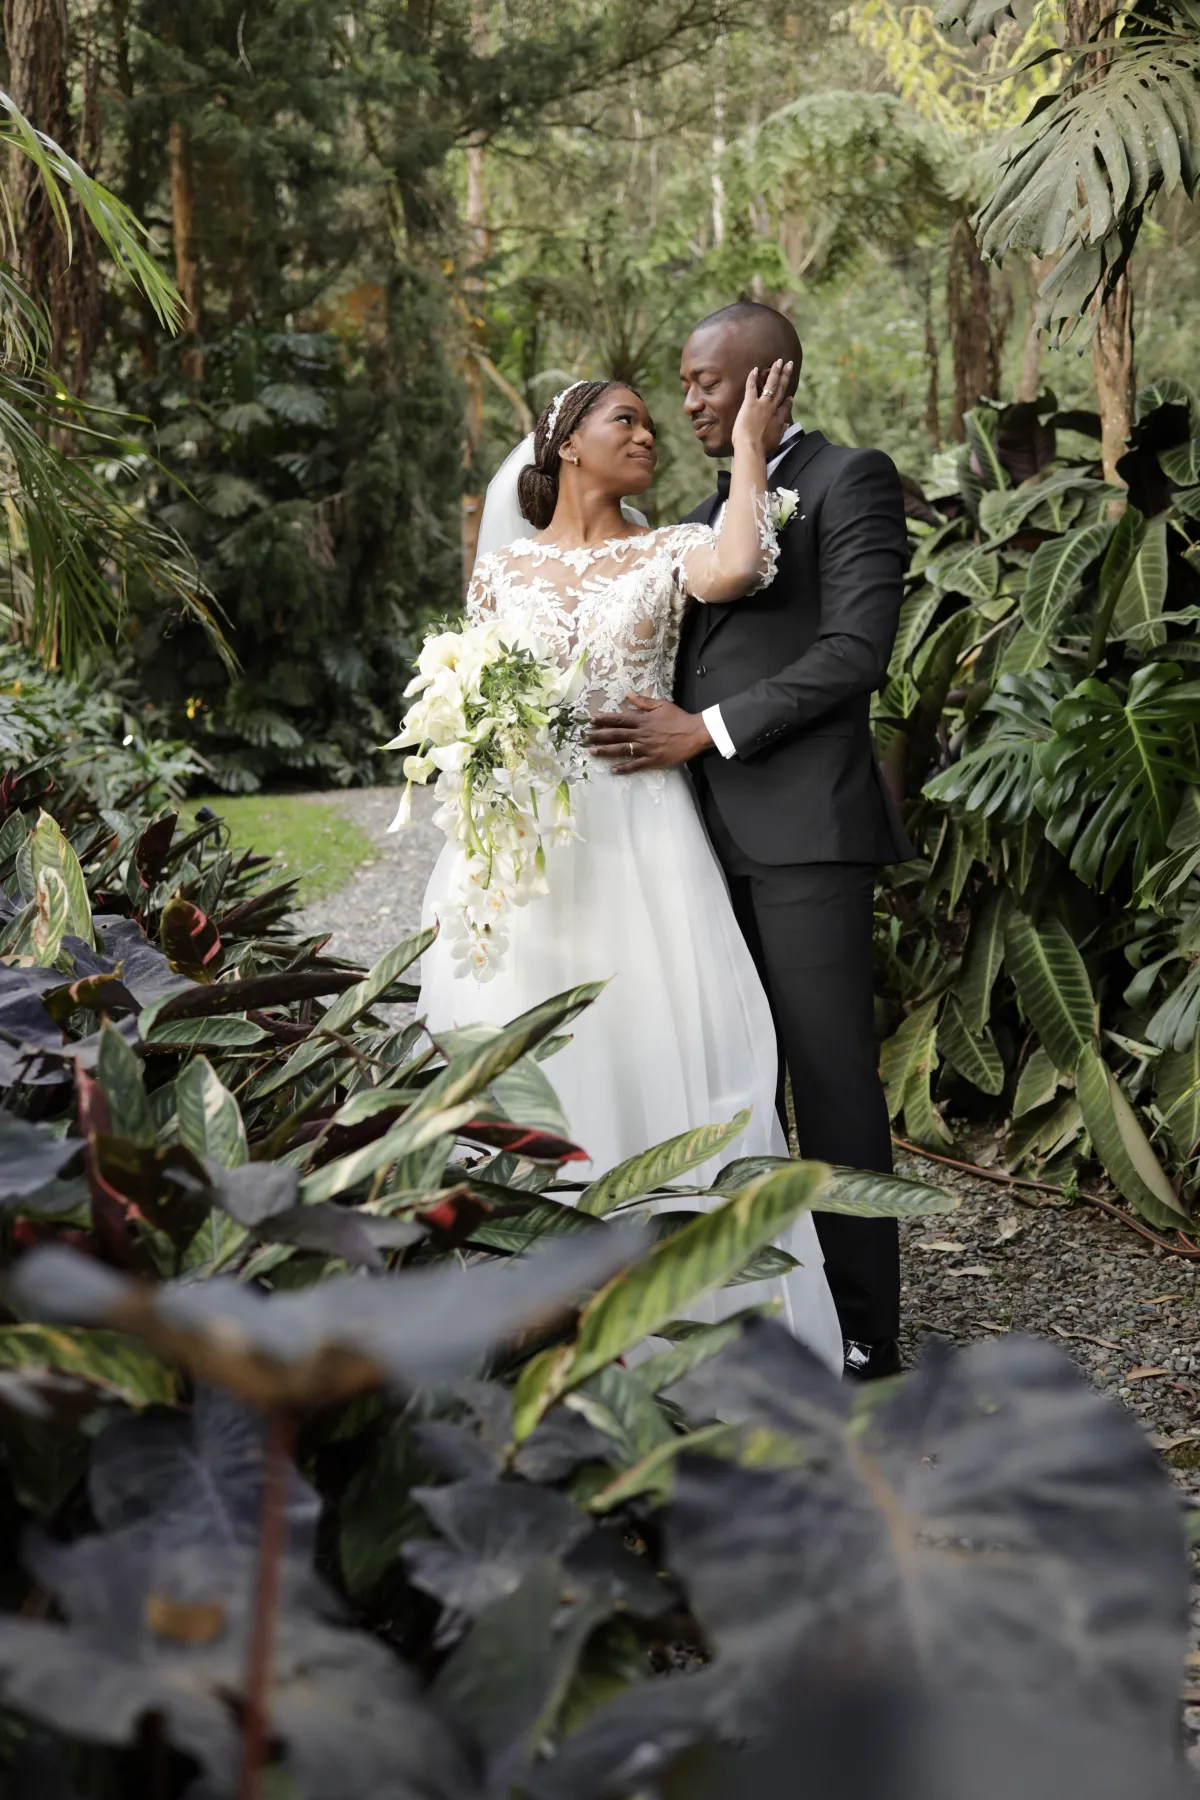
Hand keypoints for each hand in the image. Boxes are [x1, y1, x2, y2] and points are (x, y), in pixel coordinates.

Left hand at [588, 695, 712, 772]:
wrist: (695, 733)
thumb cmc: (679, 718)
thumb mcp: (661, 705)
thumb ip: (643, 701)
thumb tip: (629, 694)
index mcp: (642, 720)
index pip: (619, 719)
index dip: (604, 720)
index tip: (591, 720)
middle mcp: (641, 734)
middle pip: (616, 734)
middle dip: (599, 735)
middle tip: (585, 737)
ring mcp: (646, 748)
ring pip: (622, 749)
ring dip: (606, 750)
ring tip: (592, 751)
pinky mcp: (653, 760)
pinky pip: (636, 765)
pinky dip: (624, 768)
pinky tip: (613, 770)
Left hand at [731, 357, 793, 456]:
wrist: (751, 448)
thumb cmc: (762, 449)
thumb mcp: (776, 443)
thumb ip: (781, 432)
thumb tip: (786, 425)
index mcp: (779, 419)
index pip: (786, 406)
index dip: (788, 400)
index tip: (790, 396)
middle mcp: (773, 409)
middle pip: (781, 389)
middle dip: (785, 376)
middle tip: (789, 365)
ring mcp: (762, 405)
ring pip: (771, 384)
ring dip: (775, 371)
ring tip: (779, 361)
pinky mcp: (750, 403)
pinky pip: (751, 387)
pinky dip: (753, 378)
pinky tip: (755, 369)